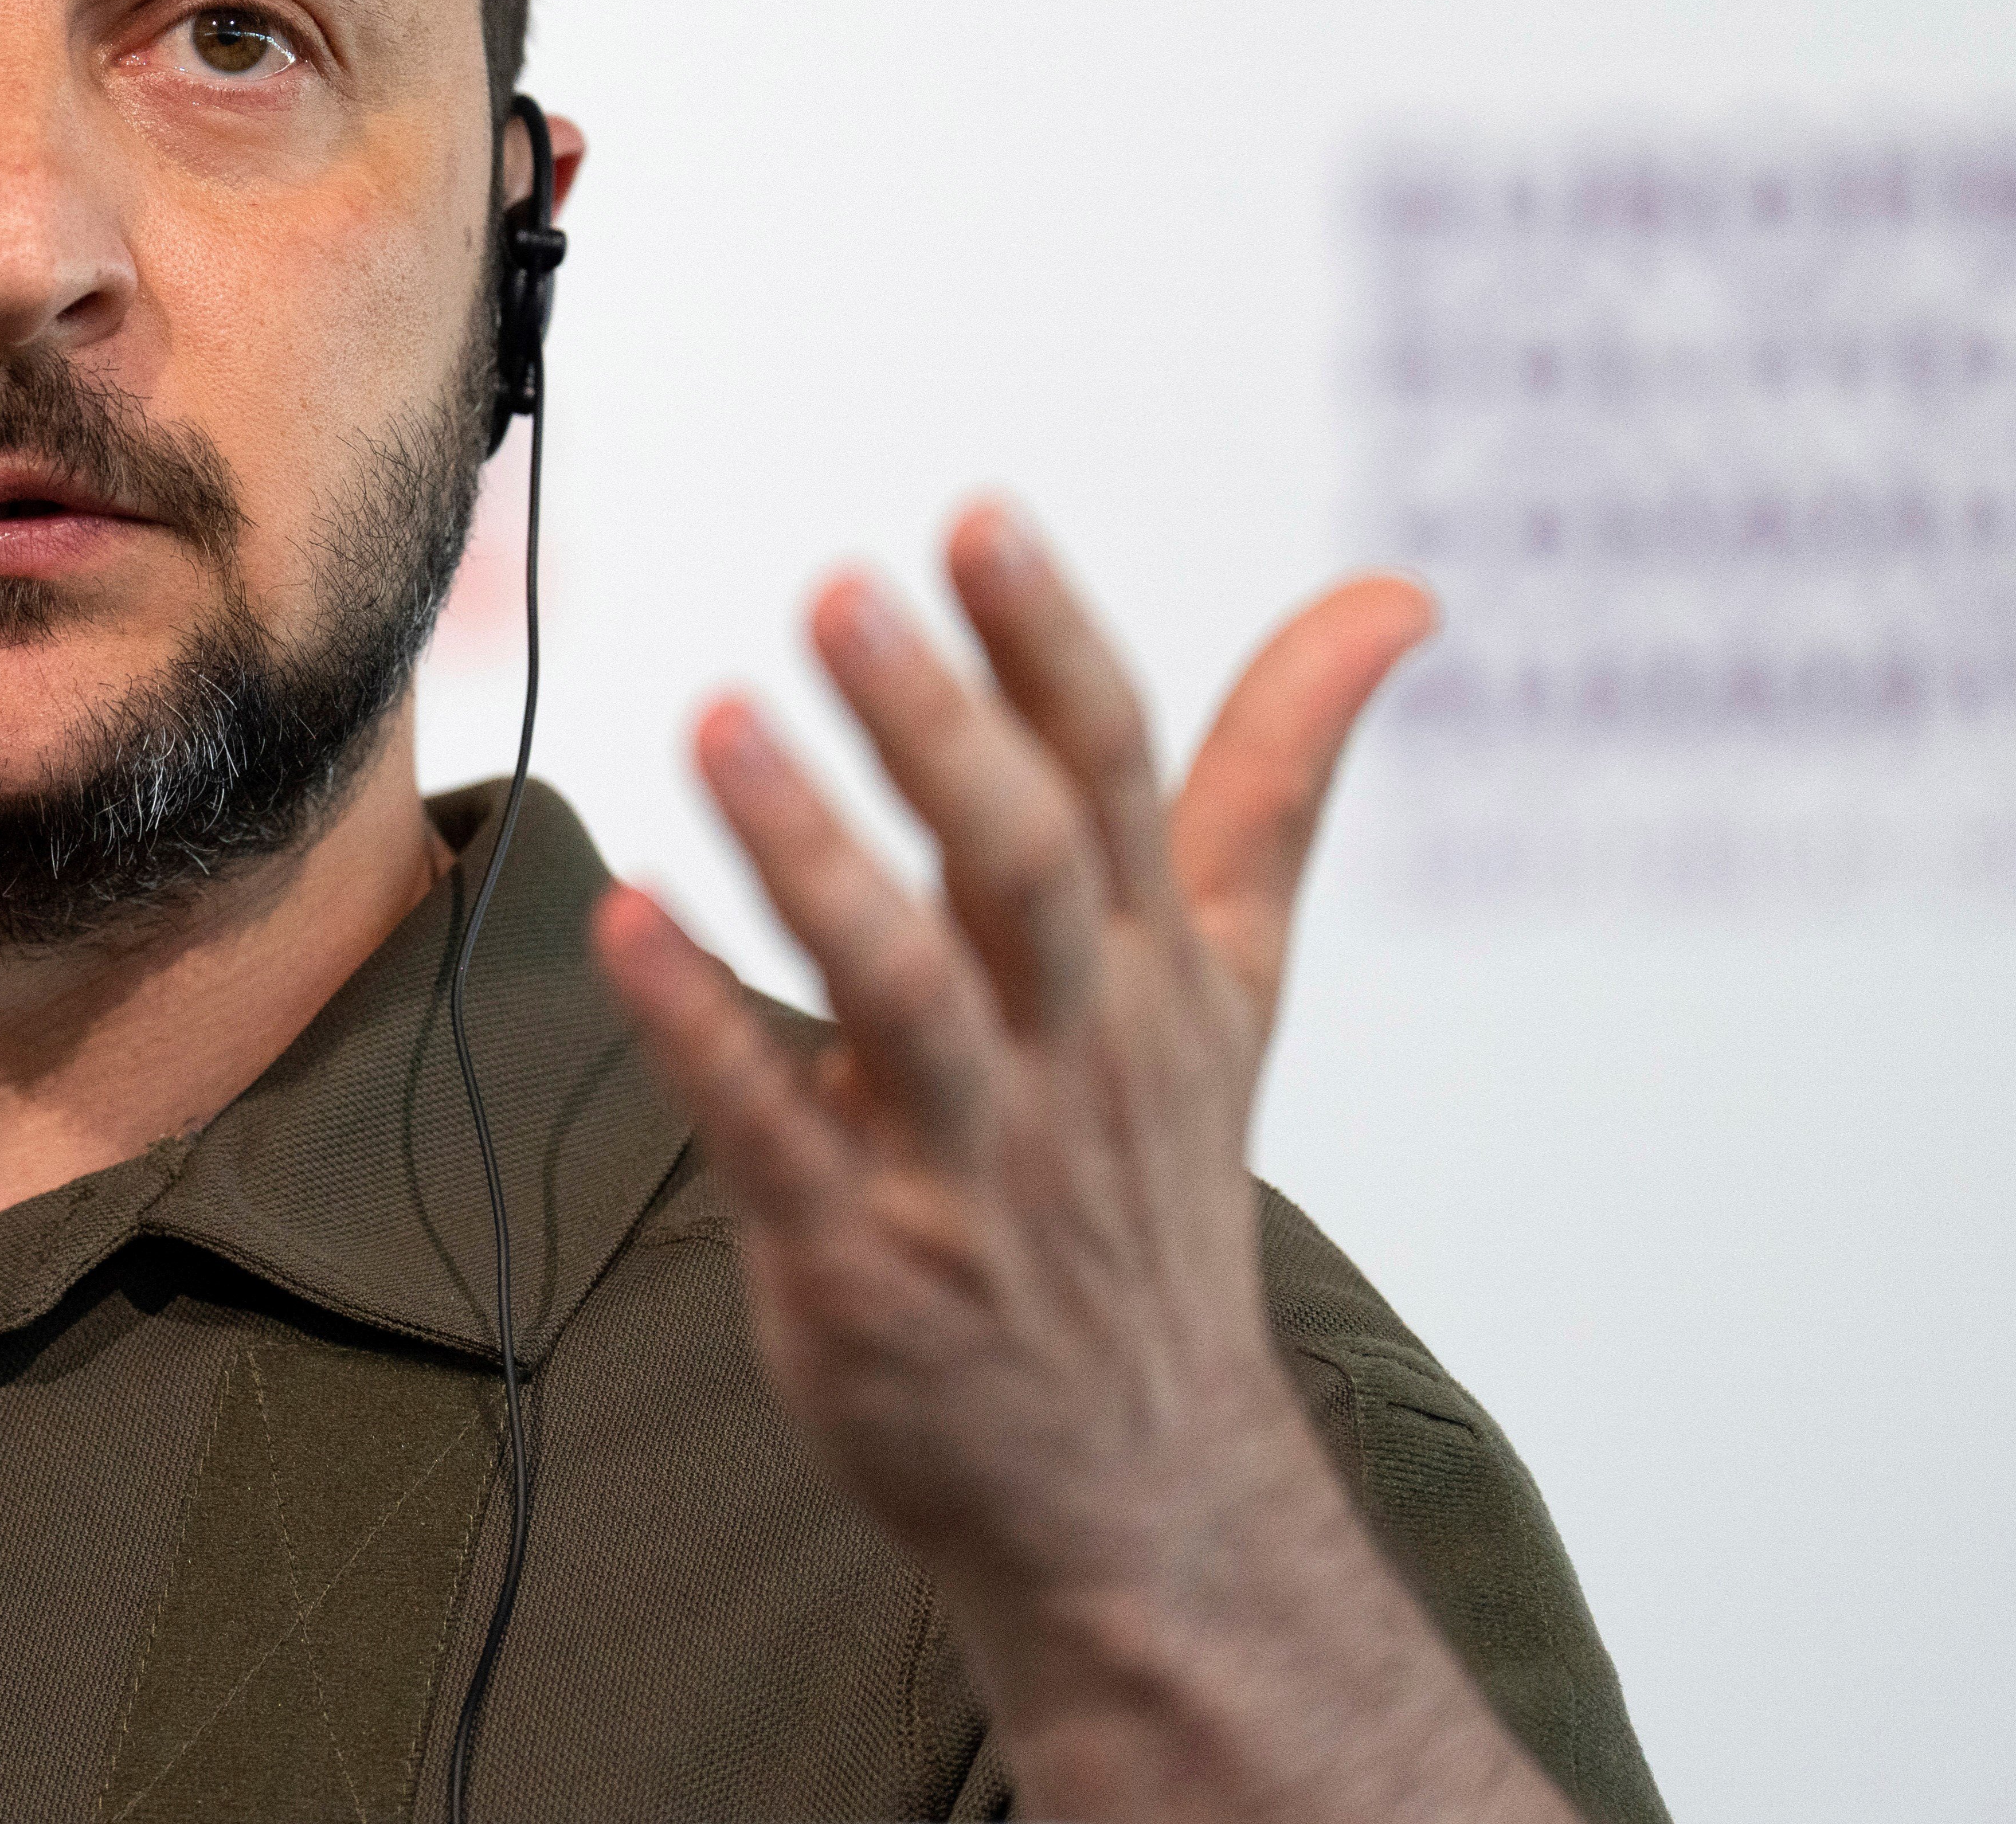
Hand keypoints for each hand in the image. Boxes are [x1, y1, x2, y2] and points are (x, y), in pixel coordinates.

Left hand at [594, 506, 1550, 1820]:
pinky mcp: (862, 1261)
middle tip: (838, 591)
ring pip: (900, 990)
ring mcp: (969, 1164)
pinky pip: (771, 1130)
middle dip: (936, 728)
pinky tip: (621, 922)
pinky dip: (698, 1028)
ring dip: (807, 854)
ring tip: (718, 720)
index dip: (1047, 645)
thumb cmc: (1156, 1193)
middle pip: (1021, 868)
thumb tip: (1393, 599)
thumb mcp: (1241, 986)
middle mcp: (1074, 1053)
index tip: (978, 517)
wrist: (1141, 1498)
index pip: (1117, 778)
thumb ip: (1280, 781)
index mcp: (1153, 972)